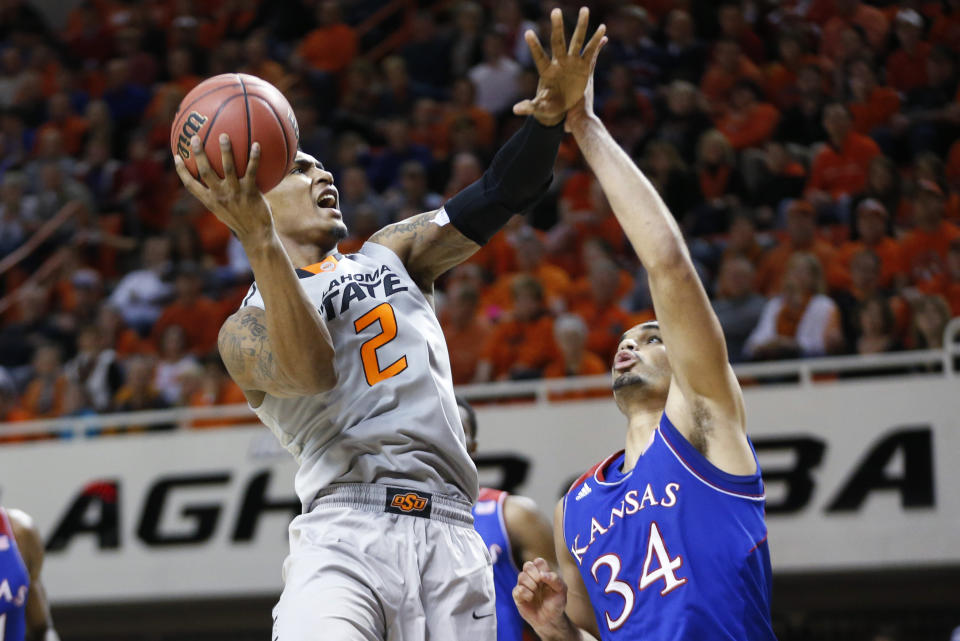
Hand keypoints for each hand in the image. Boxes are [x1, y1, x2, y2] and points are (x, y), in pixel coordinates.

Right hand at [173, 134, 273, 244]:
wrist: (256, 235)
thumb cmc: (239, 220)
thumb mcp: (223, 211)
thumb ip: (216, 197)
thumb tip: (214, 183)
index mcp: (210, 200)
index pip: (190, 185)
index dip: (181, 171)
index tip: (176, 156)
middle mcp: (220, 195)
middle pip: (205, 171)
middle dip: (199, 154)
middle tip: (194, 137)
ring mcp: (235, 193)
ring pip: (228, 168)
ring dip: (226, 150)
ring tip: (224, 136)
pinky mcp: (250, 192)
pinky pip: (252, 171)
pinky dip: (254, 157)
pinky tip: (257, 145)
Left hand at [513, 7, 606, 126]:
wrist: (561, 107)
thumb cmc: (547, 107)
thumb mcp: (539, 108)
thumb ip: (530, 106)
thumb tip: (516, 110)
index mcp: (546, 71)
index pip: (539, 56)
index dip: (534, 46)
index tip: (527, 32)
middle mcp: (559, 63)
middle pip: (558, 42)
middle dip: (557, 27)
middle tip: (555, 11)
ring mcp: (571, 63)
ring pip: (577, 41)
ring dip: (581, 26)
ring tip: (585, 9)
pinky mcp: (583, 67)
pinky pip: (591, 52)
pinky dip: (597, 42)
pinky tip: (603, 29)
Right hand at [513, 558, 569, 634]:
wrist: (550, 620)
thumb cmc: (556, 603)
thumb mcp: (561, 591)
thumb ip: (555, 579)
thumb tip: (541, 574)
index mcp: (543, 573)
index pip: (538, 561)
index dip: (541, 568)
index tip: (545, 578)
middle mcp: (532, 578)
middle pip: (527, 565)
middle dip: (533, 573)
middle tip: (539, 583)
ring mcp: (524, 586)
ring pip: (521, 576)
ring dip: (530, 584)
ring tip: (535, 592)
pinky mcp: (518, 596)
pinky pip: (517, 589)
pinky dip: (525, 593)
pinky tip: (530, 598)